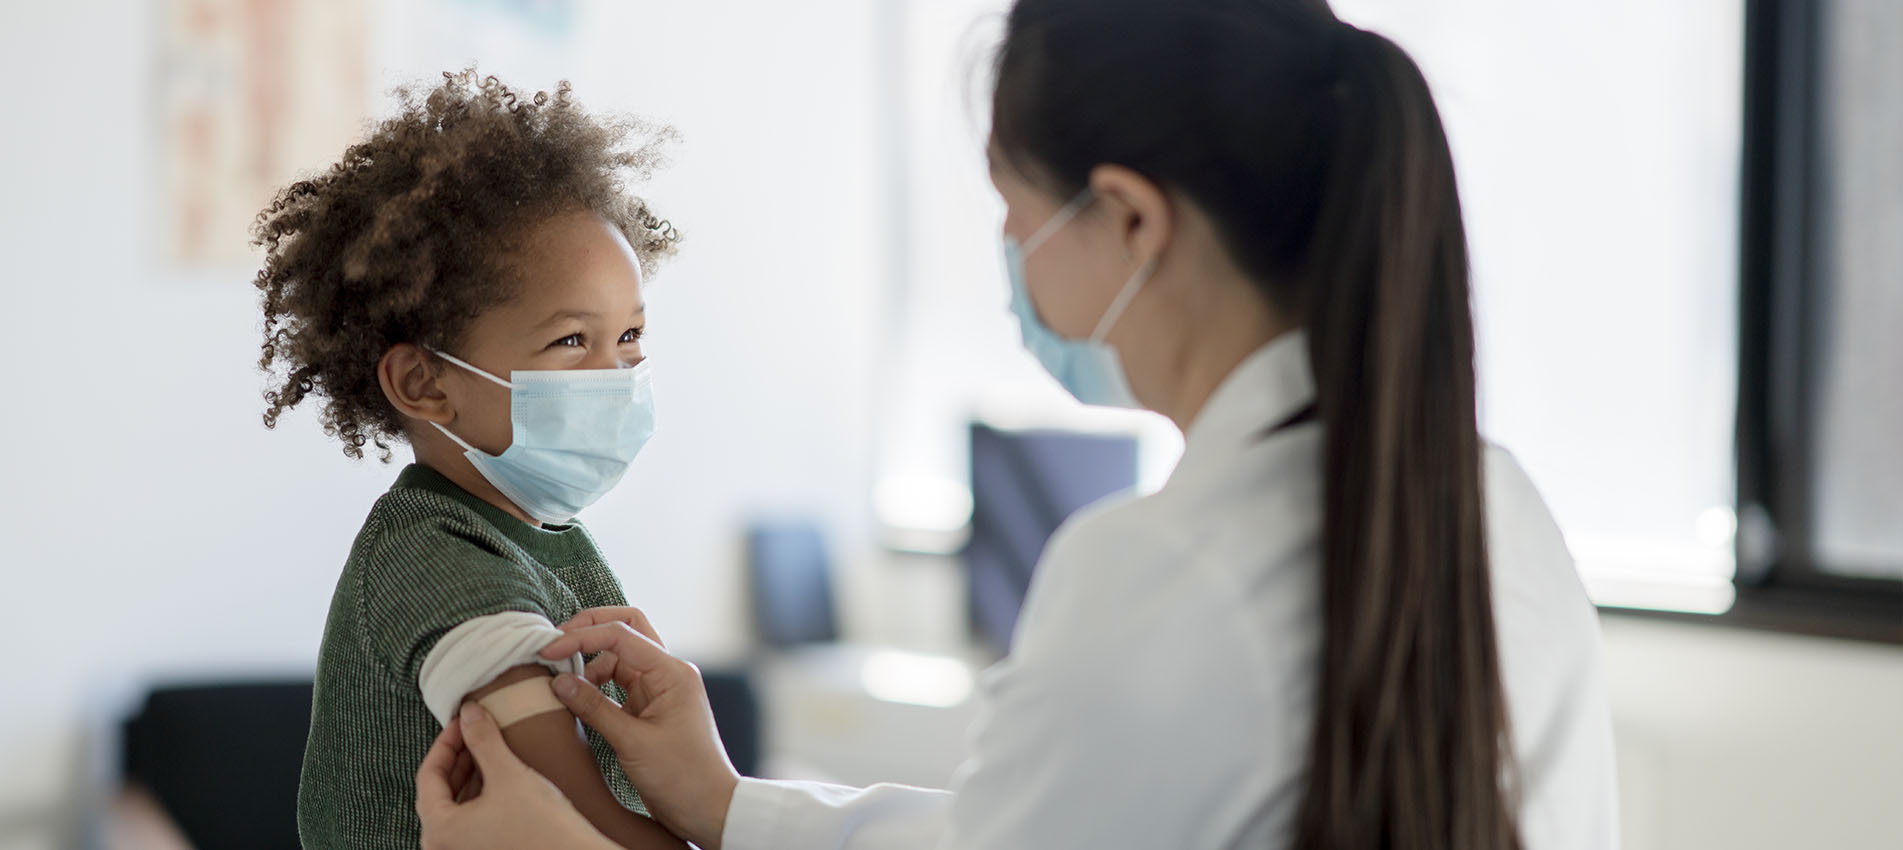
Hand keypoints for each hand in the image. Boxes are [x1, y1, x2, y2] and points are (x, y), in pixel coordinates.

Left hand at [416, 703, 616, 849]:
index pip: (428, 774)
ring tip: (488, 750)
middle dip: (458, 757)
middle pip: (438, 790)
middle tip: (475, 732)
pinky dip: (480, 793)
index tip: (462, 722)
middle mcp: (444, 845)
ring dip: (470, 774)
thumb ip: (483, 740)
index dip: (445, 742)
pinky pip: (470, 818)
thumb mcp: (508, 774)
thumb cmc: (542, 829)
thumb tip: (469, 714)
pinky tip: (499, 777)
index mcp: (440, 829)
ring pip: (455, 804)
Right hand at [541, 612, 740, 849]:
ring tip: (561, 680)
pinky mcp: (650, 707)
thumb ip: (594, 709)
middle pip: (627, 630)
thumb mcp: (632, 742)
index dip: (581, 637)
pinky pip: (619, 682)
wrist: (708, 807)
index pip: (622, 635)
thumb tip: (559, 682)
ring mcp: (660, 689)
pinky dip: (597, 684)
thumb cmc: (682, 776)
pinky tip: (578, 697)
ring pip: (620, 657)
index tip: (548, 649)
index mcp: (672, 673)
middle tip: (555, 642)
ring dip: (590, 662)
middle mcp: (668, 673)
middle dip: (590, 629)